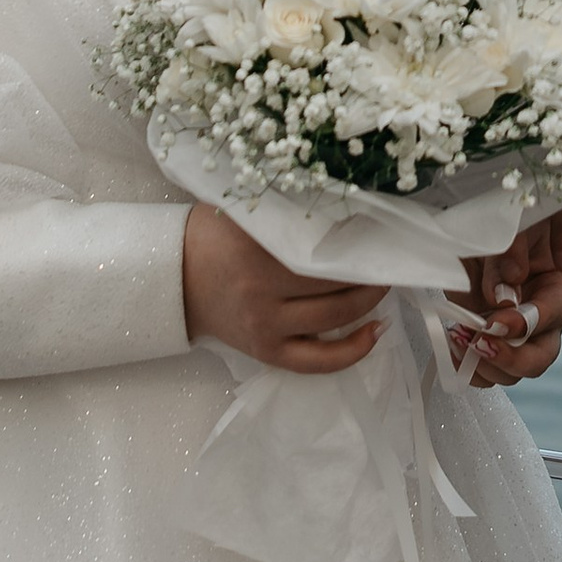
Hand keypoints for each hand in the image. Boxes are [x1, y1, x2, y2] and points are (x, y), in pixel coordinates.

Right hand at [181, 205, 387, 372]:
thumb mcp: (242, 213)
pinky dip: (353, 350)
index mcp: (256, 252)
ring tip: (385, 281)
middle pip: (334, 282)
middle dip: (369, 267)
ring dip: (369, 299)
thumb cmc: (211, 236)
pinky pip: (317, 361)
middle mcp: (261, 293)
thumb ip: (285, 210)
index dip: (358, 239)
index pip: (323, 247)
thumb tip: (343, 200)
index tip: (381, 229)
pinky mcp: (265, 352)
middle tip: (388, 253)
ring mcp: (264, 327)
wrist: (173, 278)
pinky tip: (376, 330)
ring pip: (334, 316)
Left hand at [452, 202, 561, 385]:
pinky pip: (485, 372)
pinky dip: (466, 366)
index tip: (495, 321)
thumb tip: (504, 295)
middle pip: (540, 358)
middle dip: (510, 358)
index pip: (554, 313)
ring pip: (512, 372)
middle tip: (480, 343)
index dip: (526, 324)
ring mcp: (519, 338)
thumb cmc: (512, 223)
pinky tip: (451, 346)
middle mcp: (546, 320)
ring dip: (484, 364)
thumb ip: (512, 250)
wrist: (486, 230)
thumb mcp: (515, 226)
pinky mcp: (494, 345)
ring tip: (458, 338)